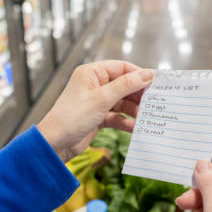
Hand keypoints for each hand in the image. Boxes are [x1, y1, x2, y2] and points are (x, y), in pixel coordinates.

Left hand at [38, 60, 152, 161]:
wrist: (55, 143)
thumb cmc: (73, 116)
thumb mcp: (102, 99)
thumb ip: (126, 86)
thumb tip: (147, 74)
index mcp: (91, 73)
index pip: (121, 68)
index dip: (138, 75)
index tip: (155, 83)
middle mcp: (94, 85)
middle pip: (123, 85)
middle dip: (138, 95)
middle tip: (154, 102)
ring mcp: (96, 102)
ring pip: (121, 102)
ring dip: (134, 110)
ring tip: (146, 117)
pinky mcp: (97, 117)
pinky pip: (116, 117)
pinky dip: (125, 122)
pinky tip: (135, 127)